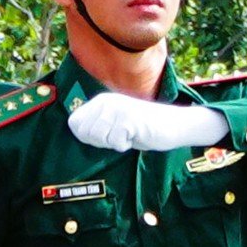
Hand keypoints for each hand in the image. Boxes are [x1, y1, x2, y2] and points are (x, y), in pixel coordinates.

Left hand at [67, 94, 229, 152]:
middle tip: (120, 134)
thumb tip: (74, 128)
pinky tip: (136, 135)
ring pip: (99, 138)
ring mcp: (117, 109)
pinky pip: (116, 142)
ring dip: (114, 143)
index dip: (88, 136)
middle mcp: (106, 101)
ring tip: (128, 134)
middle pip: (85, 133)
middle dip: (101, 141)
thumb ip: (96, 125)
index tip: (107, 135)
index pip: (75, 123)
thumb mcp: (114, 123)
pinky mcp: (129, 119)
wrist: (172, 125)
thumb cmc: (142, 128)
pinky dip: (126, 145)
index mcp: (100, 101)